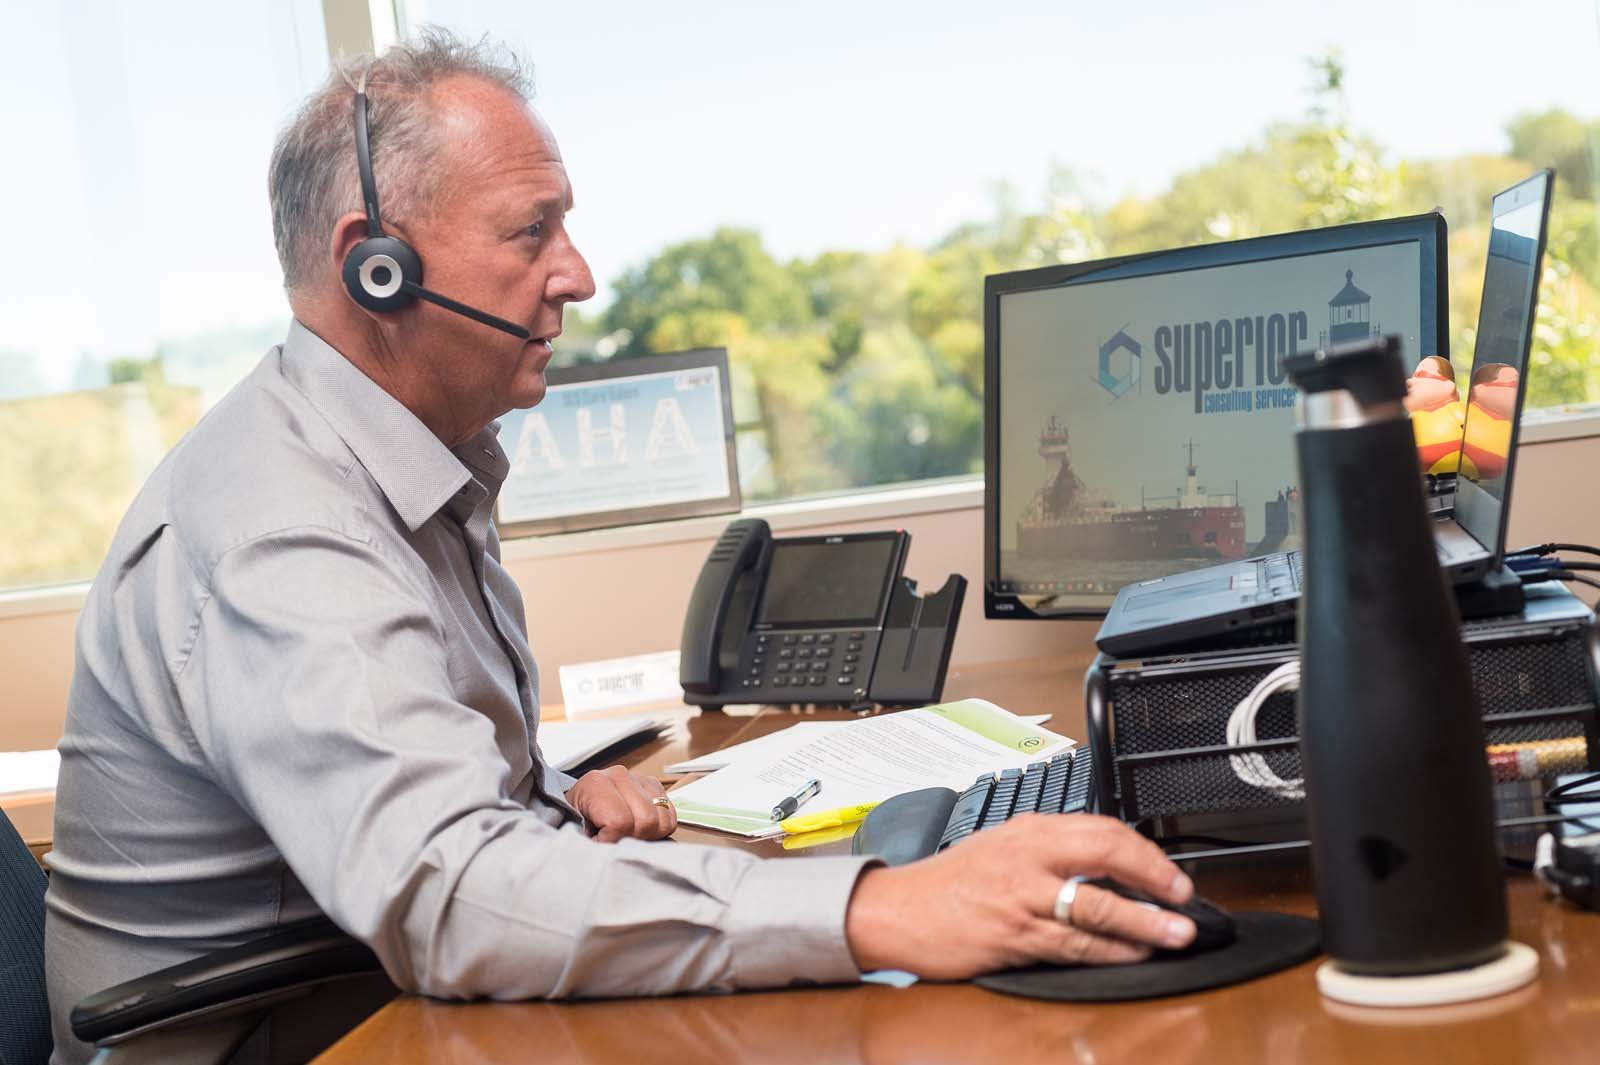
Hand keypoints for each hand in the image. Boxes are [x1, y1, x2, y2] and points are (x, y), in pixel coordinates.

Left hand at [565, 765, 676, 842]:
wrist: (575, 805)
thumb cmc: (574, 820)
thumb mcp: (573, 832)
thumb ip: (590, 843)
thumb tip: (612, 854)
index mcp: (595, 783)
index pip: (620, 822)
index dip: (611, 841)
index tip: (598, 842)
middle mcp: (619, 775)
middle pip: (646, 821)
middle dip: (632, 838)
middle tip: (614, 840)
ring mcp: (639, 778)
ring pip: (661, 820)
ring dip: (646, 835)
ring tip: (625, 834)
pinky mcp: (654, 786)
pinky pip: (670, 816)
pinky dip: (658, 828)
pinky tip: (637, 827)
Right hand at [844, 814, 1195, 978]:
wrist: (898, 911)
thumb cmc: (948, 883)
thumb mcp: (1000, 846)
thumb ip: (1050, 850)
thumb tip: (1107, 863)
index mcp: (1029, 831)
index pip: (1102, 830)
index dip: (1145, 853)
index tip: (1171, 873)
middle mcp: (1029, 858)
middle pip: (1107, 857)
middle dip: (1154, 879)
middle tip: (1184, 899)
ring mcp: (1023, 898)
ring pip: (1097, 908)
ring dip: (1144, 924)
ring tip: (1175, 934)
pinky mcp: (1015, 937)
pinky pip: (1074, 945)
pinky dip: (1109, 951)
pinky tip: (1131, 954)